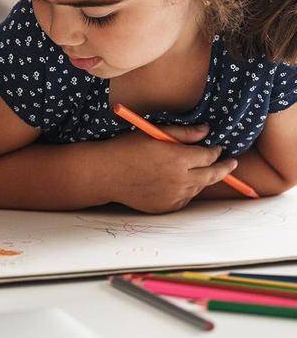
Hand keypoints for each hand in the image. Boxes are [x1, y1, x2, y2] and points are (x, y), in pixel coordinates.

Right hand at [105, 124, 238, 213]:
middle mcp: (181, 180)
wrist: (105, 174)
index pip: (209, 155)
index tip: (217, 148)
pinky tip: (178, 183)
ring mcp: (174, 196)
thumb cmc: (126, 149)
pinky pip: (184, 198)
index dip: (215, 151)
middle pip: (212, 175)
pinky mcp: (166, 207)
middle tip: (231, 164)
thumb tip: (206, 131)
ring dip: (202, 179)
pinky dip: (186, 190)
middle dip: (224, 169)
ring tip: (199, 172)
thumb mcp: (154, 133)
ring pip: (199, 188)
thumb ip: (183, 133)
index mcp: (179, 159)